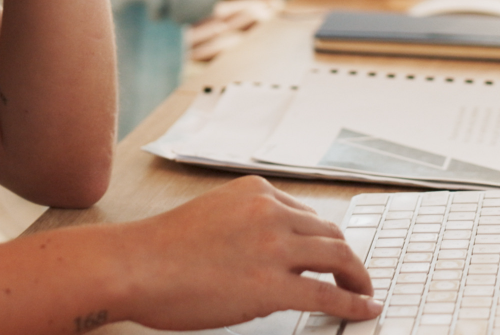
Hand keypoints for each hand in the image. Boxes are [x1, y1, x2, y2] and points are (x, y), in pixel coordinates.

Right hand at [117, 177, 379, 331]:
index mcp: (255, 191)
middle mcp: (270, 211)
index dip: (326, 238)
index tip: (334, 254)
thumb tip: (276, 251)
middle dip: (346, 257)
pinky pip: (328, 294)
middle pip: (330, 232)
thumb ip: (247, 224)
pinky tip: (366, 308)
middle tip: (355, 276)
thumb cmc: (160, 249)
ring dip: (357, 276)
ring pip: (338, 257)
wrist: (133, 266)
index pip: (308, 213)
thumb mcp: (213, 216)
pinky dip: (354, 302)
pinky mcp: (272, 284)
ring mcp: (273, 247)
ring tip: (363, 293)